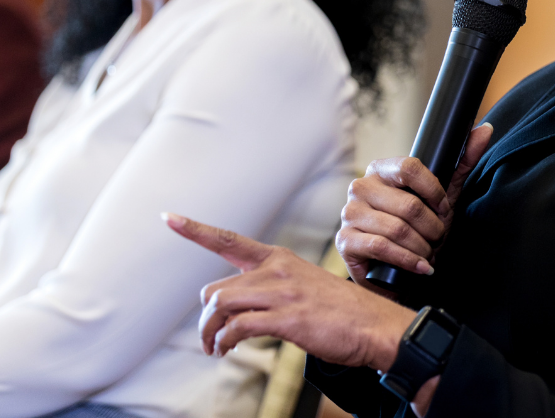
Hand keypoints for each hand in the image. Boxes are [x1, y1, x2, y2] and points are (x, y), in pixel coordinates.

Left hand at [163, 213, 414, 369]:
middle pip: (215, 288)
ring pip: (220, 305)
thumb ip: (272, 289)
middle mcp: (277, 271)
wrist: (374, 325)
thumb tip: (239, 309)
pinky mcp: (287, 318)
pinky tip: (229, 349)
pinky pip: (237, 327)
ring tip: (217, 348)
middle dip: (206, 318)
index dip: (195, 230)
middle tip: (211, 338)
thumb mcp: (304, 286)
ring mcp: (282, 293)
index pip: (229, 240)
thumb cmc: (341, 311)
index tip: (169, 217)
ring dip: (210, 333)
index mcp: (280, 259)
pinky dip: (225, 341)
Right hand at [336, 122, 492, 286]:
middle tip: (437, 238)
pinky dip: (409, 260)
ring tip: (429, 253)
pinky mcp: (345, 241)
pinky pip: (382, 247)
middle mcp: (360, 187)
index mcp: (380, 169)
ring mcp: (349, 213)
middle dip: (432, 228)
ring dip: (422, 247)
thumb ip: (462, 161)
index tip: (444, 208)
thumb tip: (486, 128)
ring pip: (397, 229)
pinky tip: (421, 267)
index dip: (434, 191)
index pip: (410, 168)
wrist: (395, 270)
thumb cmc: (418, 228)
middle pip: (408, 204)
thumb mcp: (442, 196)